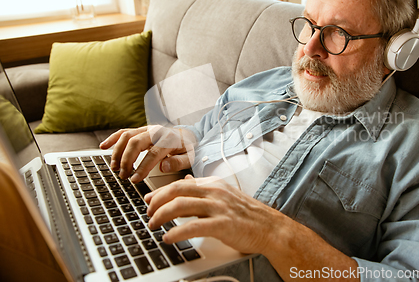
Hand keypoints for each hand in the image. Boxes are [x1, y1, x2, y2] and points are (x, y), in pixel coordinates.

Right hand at [99, 125, 196, 182]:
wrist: (188, 135)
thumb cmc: (187, 148)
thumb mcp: (189, 157)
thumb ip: (177, 163)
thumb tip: (163, 167)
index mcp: (169, 140)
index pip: (153, 154)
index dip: (142, 167)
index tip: (134, 179)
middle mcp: (156, 132)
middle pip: (135, 143)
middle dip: (127, 160)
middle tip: (123, 176)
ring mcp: (146, 129)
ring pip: (127, 136)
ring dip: (117, 152)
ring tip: (114, 167)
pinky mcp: (140, 130)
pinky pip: (123, 132)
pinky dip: (112, 139)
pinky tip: (103, 147)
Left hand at [144, 175, 284, 254]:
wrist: (270, 228)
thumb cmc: (247, 214)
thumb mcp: (224, 195)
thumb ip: (204, 188)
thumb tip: (186, 181)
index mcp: (214, 184)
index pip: (180, 184)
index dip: (160, 192)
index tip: (148, 200)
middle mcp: (215, 192)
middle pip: (176, 190)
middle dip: (156, 202)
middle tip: (148, 213)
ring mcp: (219, 207)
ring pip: (181, 205)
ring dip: (161, 216)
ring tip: (153, 225)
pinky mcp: (223, 224)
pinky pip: (193, 226)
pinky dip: (176, 233)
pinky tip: (168, 238)